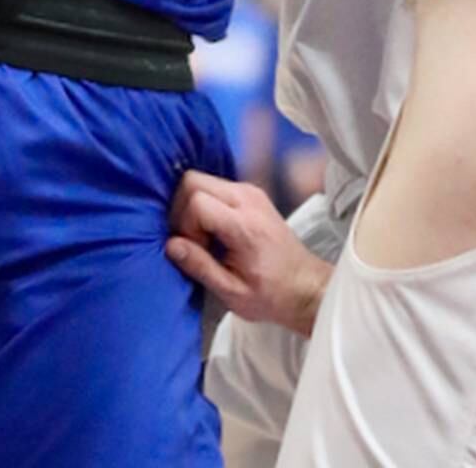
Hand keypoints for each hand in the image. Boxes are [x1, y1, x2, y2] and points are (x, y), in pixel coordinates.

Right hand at [167, 170, 333, 336]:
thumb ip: (200, 266)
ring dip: (193, 207)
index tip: (195, 250)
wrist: (304, 285)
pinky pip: (214, 186)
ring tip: (205, 241)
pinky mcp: (250, 192)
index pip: (196, 200)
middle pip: (193, 180)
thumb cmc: (271, 294)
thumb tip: (170, 245)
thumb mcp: (232, 292)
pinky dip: (205, 205)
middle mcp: (247, 197)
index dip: (185, 225)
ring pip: (202, 180)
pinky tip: (214, 233)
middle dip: (182, 210)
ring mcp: (250, 191)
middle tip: (193, 242)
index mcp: (244, 224)